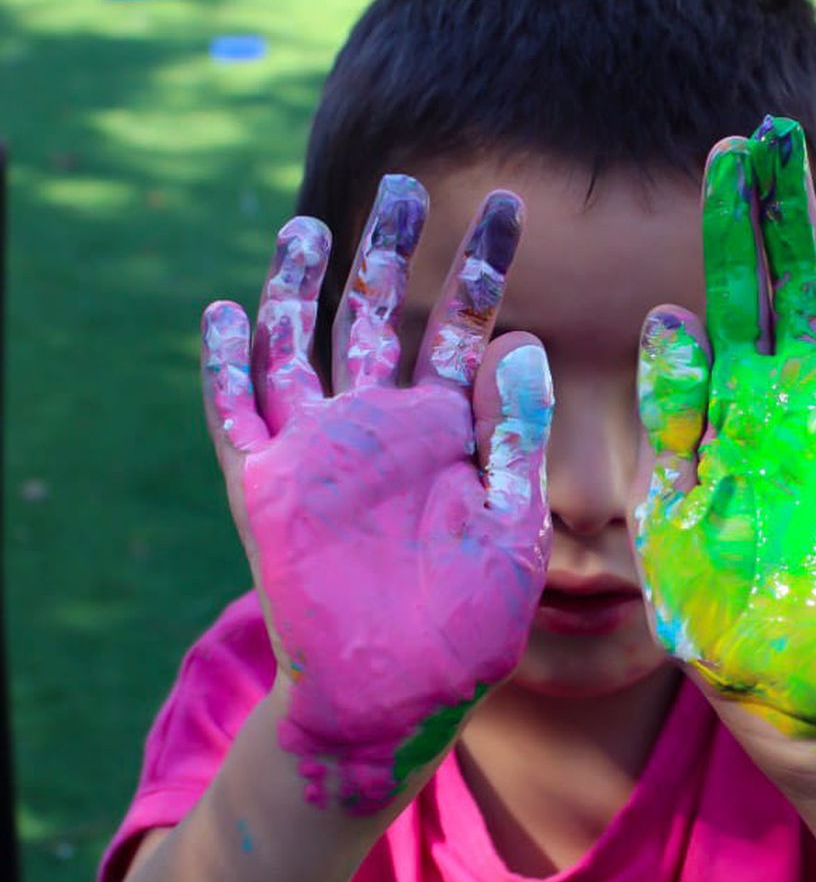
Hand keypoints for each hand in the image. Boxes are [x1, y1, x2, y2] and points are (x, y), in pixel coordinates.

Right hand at [200, 176, 552, 811]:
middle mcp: (380, 427)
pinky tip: (223, 312)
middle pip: (377, 314)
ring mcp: (317, 453)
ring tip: (311, 227)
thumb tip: (524, 339)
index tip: (509, 204)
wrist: (401, 697)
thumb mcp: (513, 527)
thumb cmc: (470, 624)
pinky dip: (224, 364)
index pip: (465, 326)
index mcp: (446, 432)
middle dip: (388, 249)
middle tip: (403, 184)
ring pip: (299, 346)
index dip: (483, 264)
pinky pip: (234, 412)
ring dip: (299, 287)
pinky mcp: (262, 488)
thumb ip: (515, 437)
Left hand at [631, 116, 815, 743]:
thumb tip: (664, 315)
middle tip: (784, 130)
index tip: (729, 153)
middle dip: (794, 210)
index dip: (733, 225)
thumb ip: (671, 419)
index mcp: (735, 407)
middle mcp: (801, 404)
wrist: (772, 684)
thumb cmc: (709, 605)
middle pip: (806, 285)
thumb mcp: (667, 511)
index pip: (735, 294)